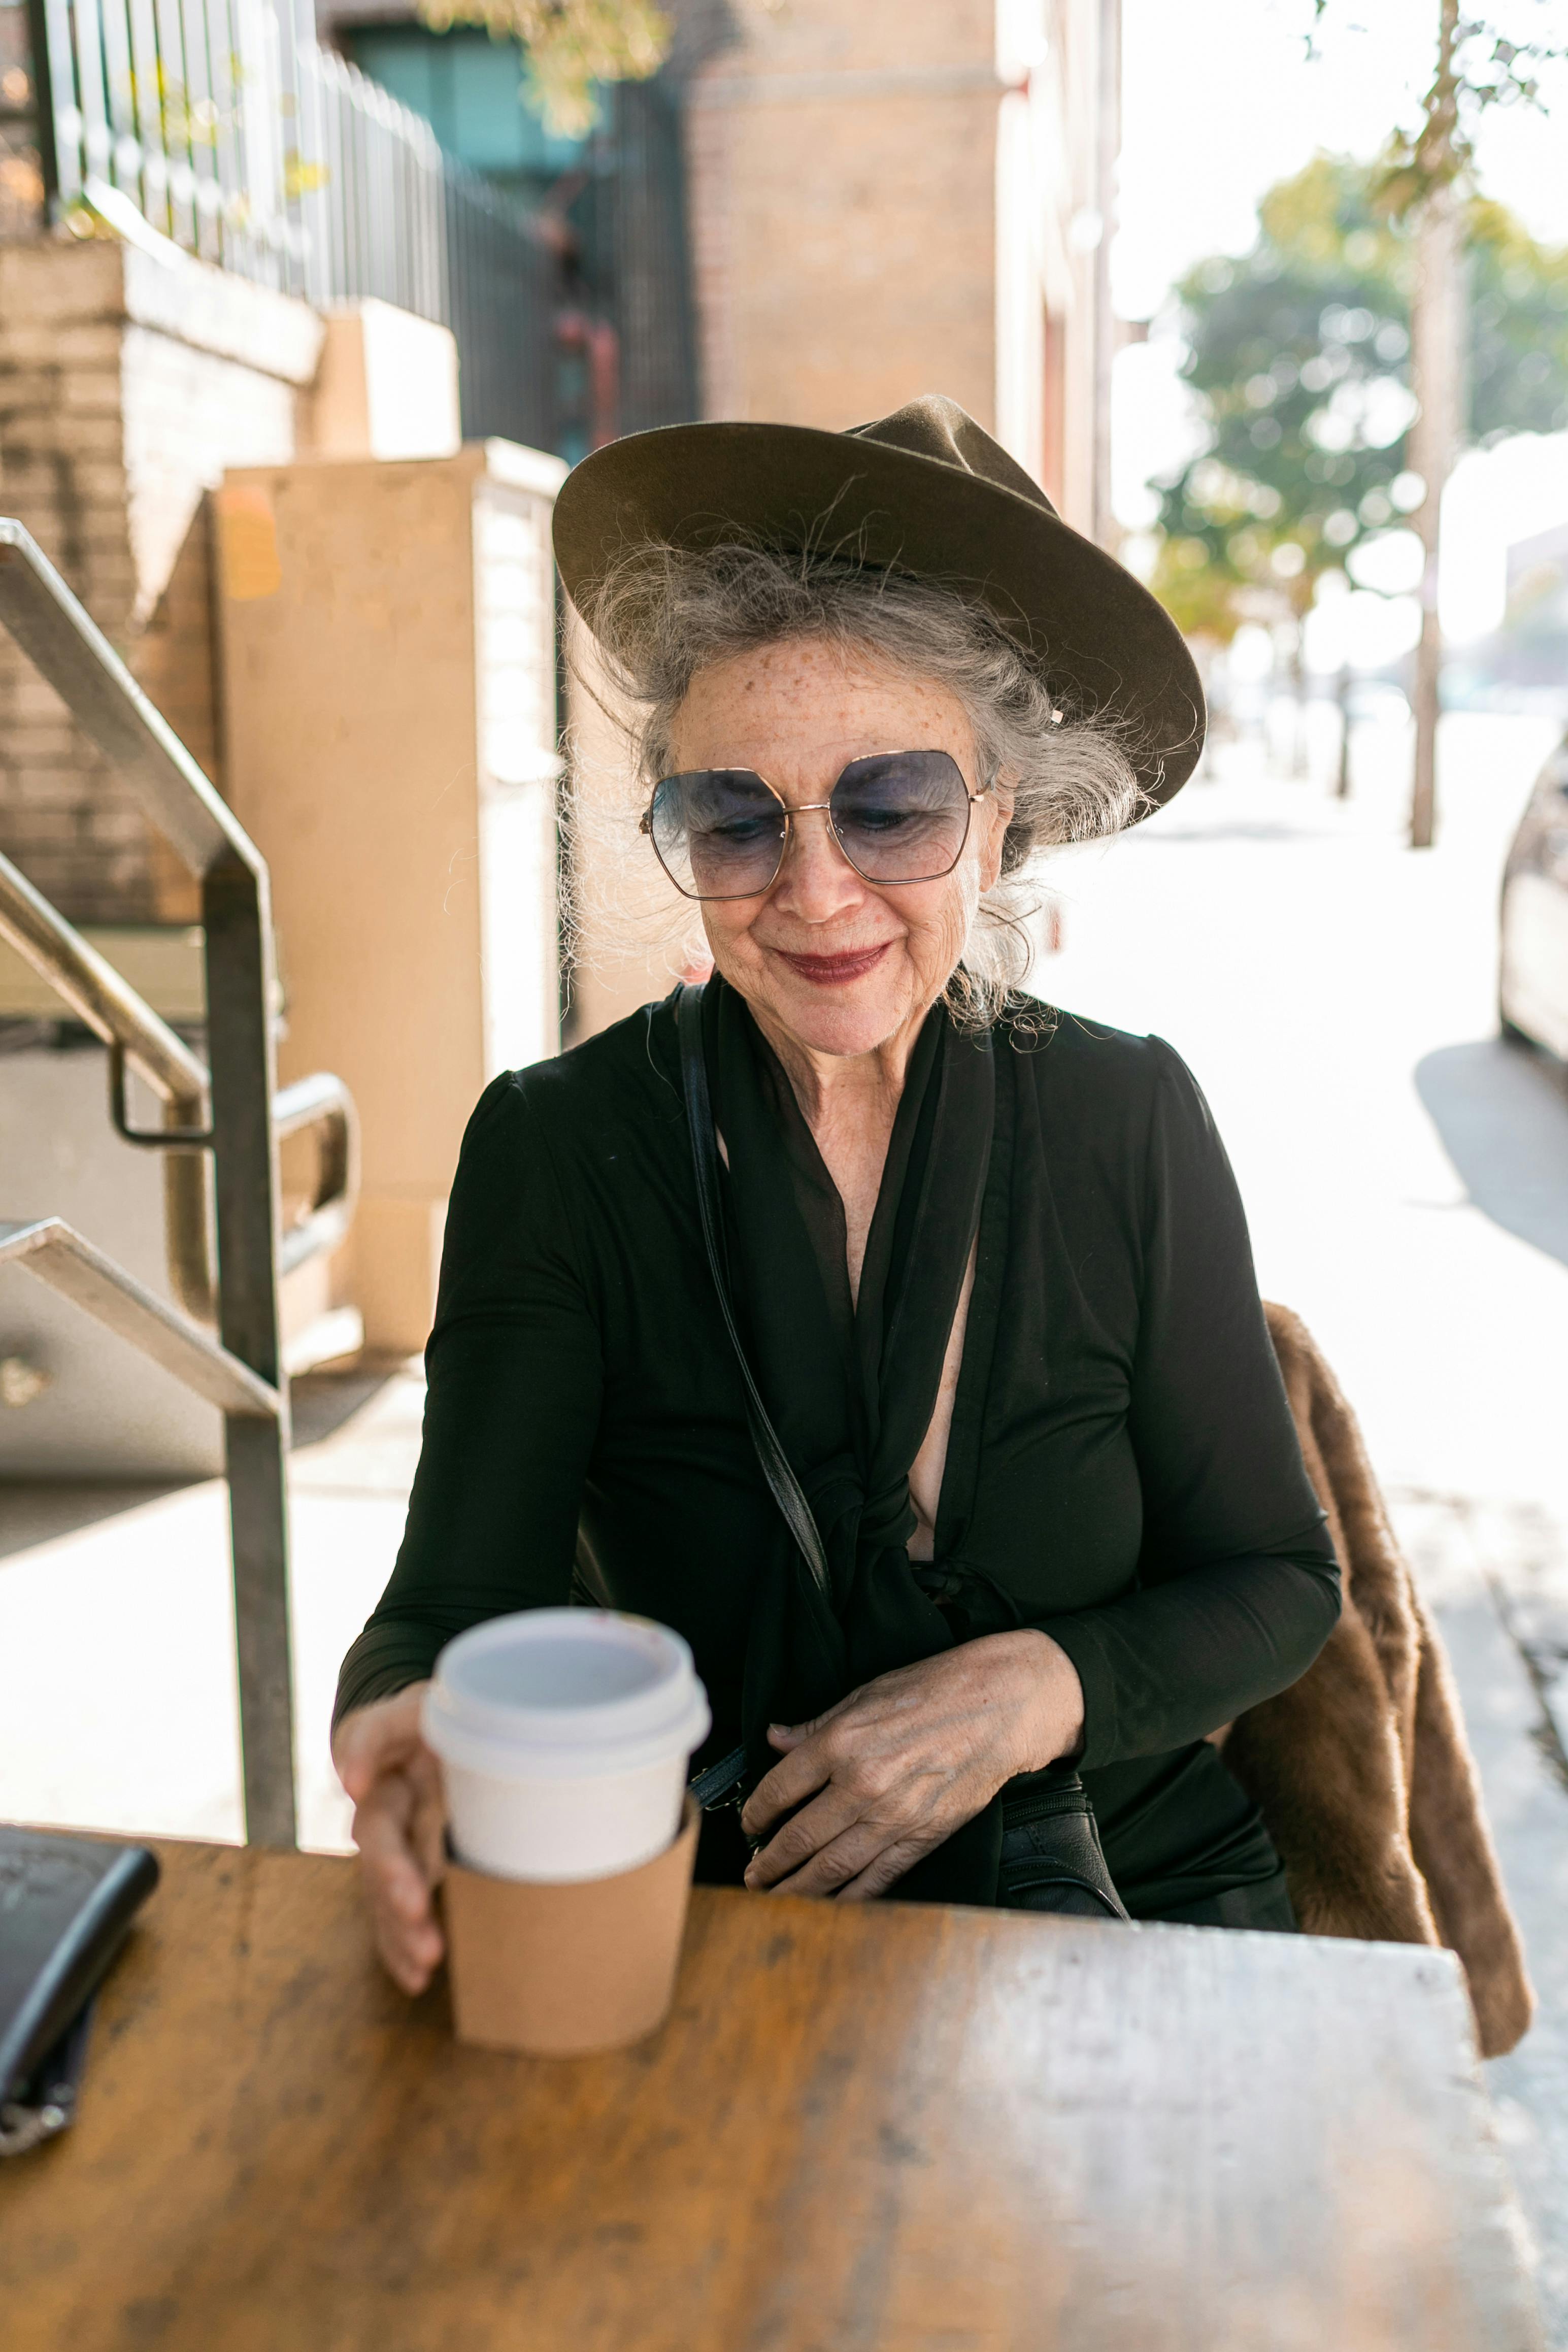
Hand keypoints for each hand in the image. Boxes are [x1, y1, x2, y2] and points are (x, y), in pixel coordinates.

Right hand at [332, 1684, 445, 1993]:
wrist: (435, 1739)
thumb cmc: (434, 1716)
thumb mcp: (426, 1700)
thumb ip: (390, 1726)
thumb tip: (351, 1779)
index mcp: (387, 1740)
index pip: (367, 1742)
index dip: (360, 1757)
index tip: (356, 1780)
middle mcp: (382, 1796)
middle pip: (377, 1835)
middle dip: (392, 1872)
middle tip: (413, 1901)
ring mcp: (393, 1838)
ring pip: (385, 1883)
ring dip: (401, 1923)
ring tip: (426, 1957)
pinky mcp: (407, 1870)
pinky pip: (397, 1911)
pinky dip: (402, 1946)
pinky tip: (415, 1978)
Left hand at [739, 1630, 1083, 1901]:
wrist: (999, 1706)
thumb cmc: (934, 1691)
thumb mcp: (865, 1695)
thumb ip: (817, 1726)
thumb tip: (776, 1739)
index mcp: (842, 1743)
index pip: (780, 1787)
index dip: (757, 1811)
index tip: (750, 1824)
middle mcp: (862, 1785)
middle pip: (799, 1837)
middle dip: (769, 1862)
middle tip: (751, 1876)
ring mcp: (894, 1817)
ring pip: (832, 1867)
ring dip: (797, 1888)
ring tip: (774, 1898)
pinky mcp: (922, 1837)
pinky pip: (877, 1878)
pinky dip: (848, 1897)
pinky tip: (829, 1904)